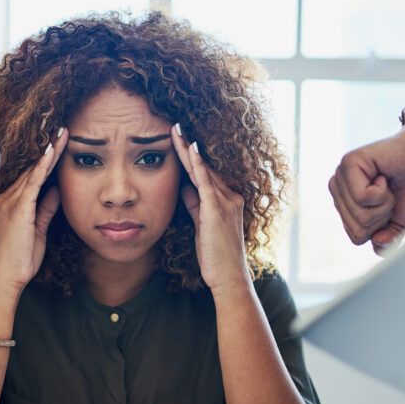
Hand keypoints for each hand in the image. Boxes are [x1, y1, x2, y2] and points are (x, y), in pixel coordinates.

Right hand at [0, 128, 67, 291]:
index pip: (31, 175)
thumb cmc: (21, 258)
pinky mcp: (18, 209)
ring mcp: (10, 202)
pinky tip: (52, 152)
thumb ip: (45, 209)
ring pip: (33, 171)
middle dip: (49, 149)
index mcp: (10, 202)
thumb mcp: (38, 230)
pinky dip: (43, 166)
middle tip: (64, 130)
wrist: (7, 277)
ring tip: (63, 134)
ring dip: (49, 152)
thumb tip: (56, 190)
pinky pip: (33, 182)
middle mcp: (6, 198)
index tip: (59, 143)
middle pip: (32, 168)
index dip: (46, 159)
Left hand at [171, 124, 248, 293]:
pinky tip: (190, 149)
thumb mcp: (203, 225)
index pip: (205, 173)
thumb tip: (184, 188)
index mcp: (227, 200)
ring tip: (176, 131)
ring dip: (189, 149)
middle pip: (205, 166)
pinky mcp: (217, 210)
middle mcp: (230, 197)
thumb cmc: (216, 257)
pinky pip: (206, 182)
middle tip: (174, 125)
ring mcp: (226, 202)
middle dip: (188, 146)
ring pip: (204, 170)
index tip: (179, 140)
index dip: (191, 156)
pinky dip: (198, 164)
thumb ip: (196, 205)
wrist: (229, 277)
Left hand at [328, 120, 404, 254]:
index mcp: (345, 206)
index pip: (356, 237)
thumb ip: (388, 240)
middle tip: (389, 194)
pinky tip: (382, 176)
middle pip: (358, 228)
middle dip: (382, 216)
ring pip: (361, 215)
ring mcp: (340, 177)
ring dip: (384, 203)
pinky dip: (382, 191)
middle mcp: (338, 191)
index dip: (380, 228)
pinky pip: (363, 197)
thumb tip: (378, 244)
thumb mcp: (399, 222)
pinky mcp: (348, 164)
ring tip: (386, 184)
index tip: (388, 207)